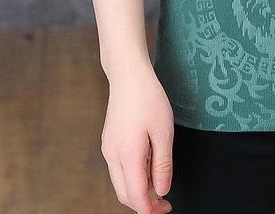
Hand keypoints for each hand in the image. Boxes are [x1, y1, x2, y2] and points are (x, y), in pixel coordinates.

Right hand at [101, 63, 173, 212]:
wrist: (128, 74)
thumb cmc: (149, 98)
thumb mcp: (164, 131)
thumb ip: (163, 164)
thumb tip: (161, 191)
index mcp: (127, 155)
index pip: (136, 196)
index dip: (151, 209)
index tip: (166, 209)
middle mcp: (112, 155)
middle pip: (125, 194)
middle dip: (143, 203)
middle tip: (164, 203)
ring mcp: (108, 148)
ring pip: (120, 182)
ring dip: (138, 188)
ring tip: (159, 180)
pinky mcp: (109, 141)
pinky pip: (119, 168)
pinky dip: (133, 175)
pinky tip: (148, 164)